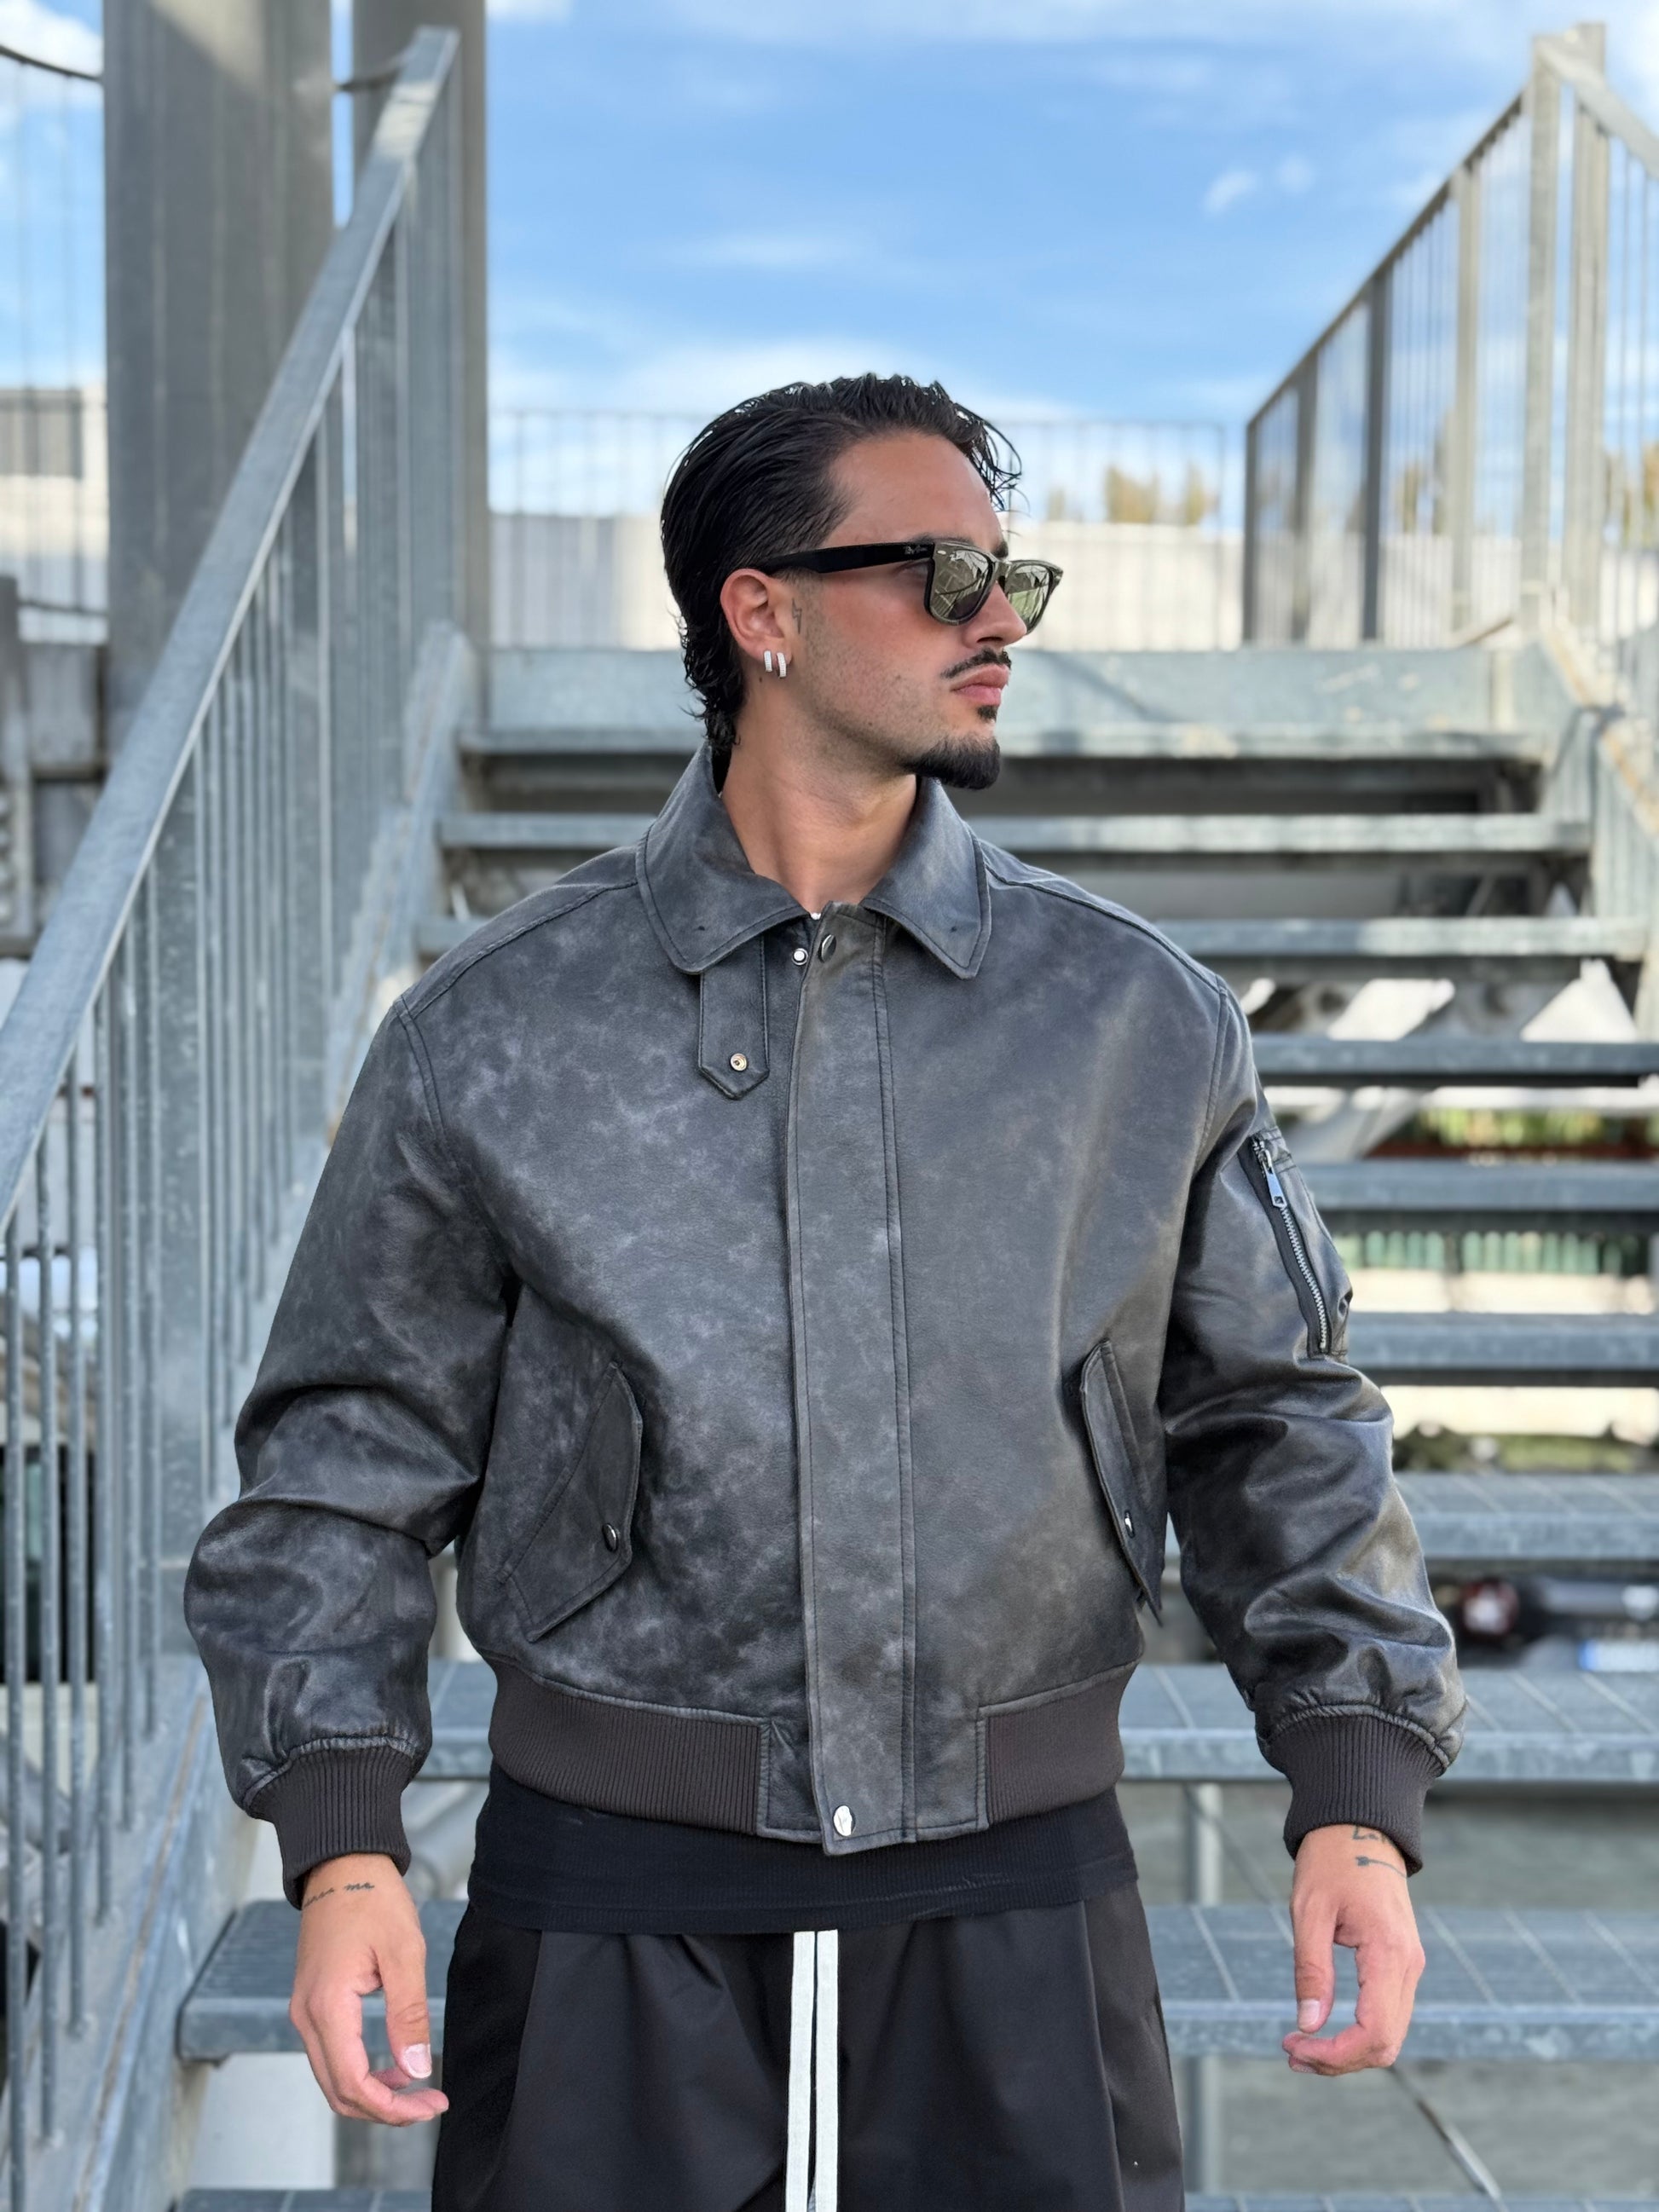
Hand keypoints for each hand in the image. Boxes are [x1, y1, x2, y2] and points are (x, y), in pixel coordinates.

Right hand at [290, 1852, 448, 2124]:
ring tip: (416, 2090)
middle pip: (339, 2092)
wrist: (341, 1865)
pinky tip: (392, 2065)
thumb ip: (409, 2014)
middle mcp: (306, 2016)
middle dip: (385, 2108)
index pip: (354, 2084)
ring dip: (373, 2093)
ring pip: (332, 2079)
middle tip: (430, 2104)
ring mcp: (304, 2012)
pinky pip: (331, 2057)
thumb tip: (416, 2069)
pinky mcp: (311, 2005)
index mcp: (328, 2006)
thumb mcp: (404, 1951)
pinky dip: (360, 2072)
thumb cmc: (372, 1898)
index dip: (393, 2107)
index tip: (431, 2104)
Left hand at [1281, 1822, 1425, 2074]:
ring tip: (1301, 2045)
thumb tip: (1307, 2026)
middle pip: (1386, 2044)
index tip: (1294, 2045)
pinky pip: (1387, 2015)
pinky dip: (1359, 2033)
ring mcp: (1410, 1966)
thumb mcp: (1309, 1910)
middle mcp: (1409, 1966)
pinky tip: (1324, 2028)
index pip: (1375, 2032)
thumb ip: (1311, 1970)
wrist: (1360, 1827)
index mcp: (1389, 1953)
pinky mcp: (1402, 1964)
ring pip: (1390, 2035)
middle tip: (1291, 2052)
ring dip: (1348, 2051)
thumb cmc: (1331, 1861)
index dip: (1336, 2054)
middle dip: (1339, 2059)